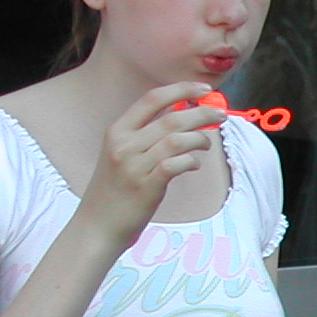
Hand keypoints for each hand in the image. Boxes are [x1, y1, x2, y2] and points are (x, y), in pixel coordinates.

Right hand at [78, 82, 225, 244]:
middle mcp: (124, 144)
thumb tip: (179, 116)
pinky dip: (191, 161)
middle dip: (201, 113)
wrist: (96, 226)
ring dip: (199, 138)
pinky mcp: (146, 187)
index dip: (181, 90)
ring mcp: (134, 166)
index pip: (152, 99)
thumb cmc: (113, 191)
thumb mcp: (119, 155)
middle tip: (220, 115)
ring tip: (206, 145)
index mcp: (117, 131)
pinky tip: (194, 165)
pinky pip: (176, 164)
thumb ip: (143, 135)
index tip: (203, 90)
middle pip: (171, 118)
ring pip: (177, 139)